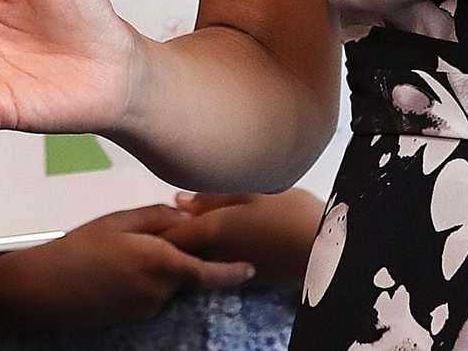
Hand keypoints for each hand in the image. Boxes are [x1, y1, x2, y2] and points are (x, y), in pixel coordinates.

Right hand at [0, 204, 255, 331]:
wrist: (46, 288)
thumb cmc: (79, 248)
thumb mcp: (119, 221)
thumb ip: (157, 218)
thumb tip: (185, 218)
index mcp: (160, 262)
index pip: (208, 271)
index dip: (232, 271)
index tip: (249, 268)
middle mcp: (159, 290)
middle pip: (185, 272)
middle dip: (177, 255)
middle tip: (143, 236)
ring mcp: (146, 308)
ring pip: (166, 282)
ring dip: (157, 266)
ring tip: (119, 252)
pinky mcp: (133, 317)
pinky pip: (150, 294)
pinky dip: (142, 280)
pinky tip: (115, 268)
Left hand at [162, 189, 324, 287]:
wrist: (324, 248)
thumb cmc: (290, 212)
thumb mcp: (252, 192)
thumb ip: (212, 197)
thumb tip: (178, 201)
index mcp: (213, 229)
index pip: (169, 235)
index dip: (153, 228)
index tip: (143, 220)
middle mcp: (216, 254)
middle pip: (180, 250)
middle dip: (165, 238)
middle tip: (154, 224)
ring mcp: (230, 267)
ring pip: (196, 258)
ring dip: (185, 247)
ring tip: (178, 229)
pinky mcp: (245, 276)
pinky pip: (214, 264)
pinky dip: (205, 254)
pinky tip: (209, 241)